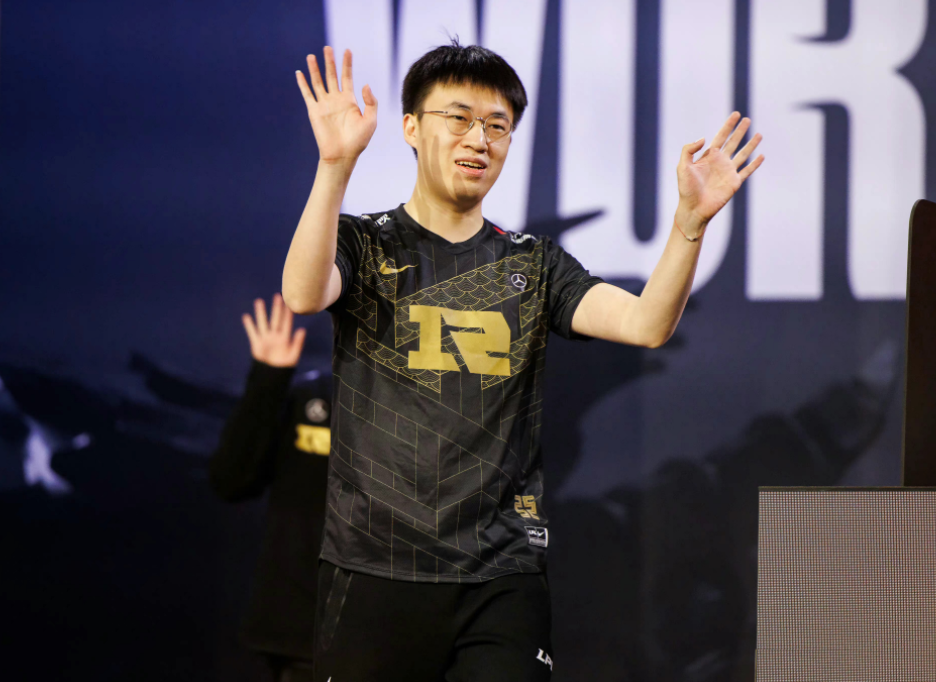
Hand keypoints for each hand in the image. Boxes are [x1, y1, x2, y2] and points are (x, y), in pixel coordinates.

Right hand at [242, 294, 305, 366]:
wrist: (272, 374)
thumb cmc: (284, 365)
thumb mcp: (293, 355)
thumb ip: (298, 342)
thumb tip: (302, 330)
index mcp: (285, 337)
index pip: (286, 322)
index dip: (287, 313)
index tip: (289, 303)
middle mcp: (275, 335)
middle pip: (275, 319)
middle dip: (276, 308)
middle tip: (277, 296)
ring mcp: (265, 338)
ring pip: (263, 323)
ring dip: (261, 313)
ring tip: (259, 301)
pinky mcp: (257, 343)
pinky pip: (252, 332)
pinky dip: (249, 325)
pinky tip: (246, 316)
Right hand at [296, 46, 377, 165]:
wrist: (342, 155)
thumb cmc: (358, 140)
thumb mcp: (371, 120)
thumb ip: (371, 102)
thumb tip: (365, 84)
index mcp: (349, 100)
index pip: (347, 77)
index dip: (347, 64)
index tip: (347, 50)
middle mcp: (336, 100)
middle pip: (332, 76)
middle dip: (330, 62)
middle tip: (328, 48)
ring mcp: (324, 105)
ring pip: (318, 82)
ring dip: (315, 69)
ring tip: (312, 56)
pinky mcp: (314, 111)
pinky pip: (307, 94)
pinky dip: (303, 84)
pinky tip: (299, 73)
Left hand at [676, 112, 763, 234]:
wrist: (693, 209)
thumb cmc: (686, 189)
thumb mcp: (682, 167)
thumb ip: (689, 150)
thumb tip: (704, 138)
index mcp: (708, 156)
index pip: (721, 136)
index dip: (728, 125)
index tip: (735, 114)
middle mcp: (720, 162)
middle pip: (733, 142)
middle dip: (740, 131)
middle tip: (747, 119)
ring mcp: (728, 172)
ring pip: (743, 154)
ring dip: (751, 144)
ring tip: (759, 134)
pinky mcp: (735, 183)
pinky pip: (747, 171)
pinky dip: (755, 164)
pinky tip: (762, 156)